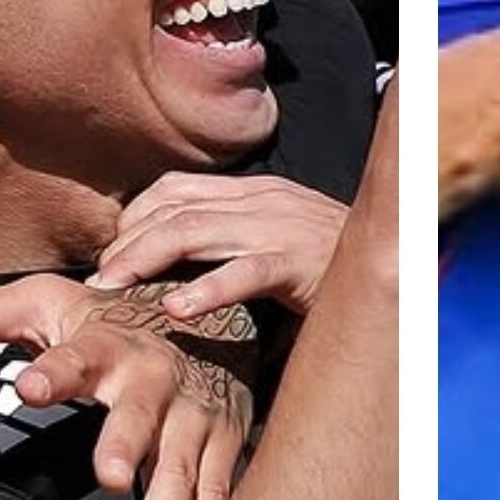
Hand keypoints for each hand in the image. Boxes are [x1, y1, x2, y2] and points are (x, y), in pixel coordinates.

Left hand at [0, 276, 258, 499]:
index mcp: (103, 345)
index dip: (52, 371)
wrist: (204, 312)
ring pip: (185, 461)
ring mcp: (194, 412)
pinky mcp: (224, 442)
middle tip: (111, 479)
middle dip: (128, 443)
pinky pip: (218, 489)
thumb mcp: (45, 306)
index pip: (73, 356)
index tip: (28, 389)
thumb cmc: (106, 323)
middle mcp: (154, 377)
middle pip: (140, 412)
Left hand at [91, 172, 350, 315]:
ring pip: (195, 232)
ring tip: (113, 286)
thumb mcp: (278, 241)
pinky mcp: (299, 262)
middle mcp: (261, 200)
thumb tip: (179, 276)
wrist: (402, 258)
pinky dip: (207, 290)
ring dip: (146, 259)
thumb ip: (236, 247)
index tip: (109, 250)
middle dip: (128, 242)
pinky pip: (245, 273)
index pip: (177, 189)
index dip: (136, 216)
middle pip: (175, 210)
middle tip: (98, 278)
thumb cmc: (333, 262)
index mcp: (254, 192)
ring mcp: (279, 227)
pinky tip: (178, 310)